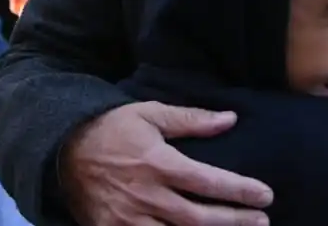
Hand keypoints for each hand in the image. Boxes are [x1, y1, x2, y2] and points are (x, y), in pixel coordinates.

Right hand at [60, 102, 272, 225]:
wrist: (62, 148)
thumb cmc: (111, 128)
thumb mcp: (149, 113)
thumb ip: (190, 119)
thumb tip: (229, 120)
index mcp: (157, 162)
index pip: (207, 181)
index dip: (240, 190)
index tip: (265, 195)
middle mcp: (145, 195)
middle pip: (198, 218)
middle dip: (234, 222)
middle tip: (263, 222)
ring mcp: (128, 219)